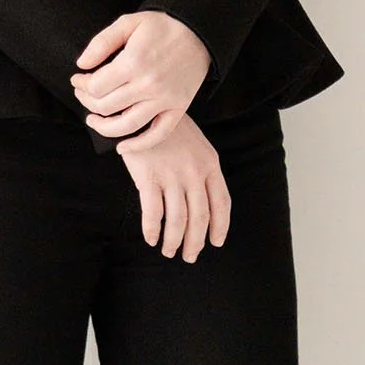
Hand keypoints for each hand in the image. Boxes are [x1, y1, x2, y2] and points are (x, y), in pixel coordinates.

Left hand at [71, 10, 209, 149]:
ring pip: (126, 126)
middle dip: (87, 101)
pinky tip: (122, 147)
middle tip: (83, 94)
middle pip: (106, 106)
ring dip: (103, 127)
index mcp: (134, 63)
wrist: (200, 32)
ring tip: (92, 120)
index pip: (96, 87)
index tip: (78, 79)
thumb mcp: (128, 22)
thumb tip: (81, 64)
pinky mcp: (178, 108)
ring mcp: (165, 99)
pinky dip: (139, 145)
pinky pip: (157, 134)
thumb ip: (101, 43)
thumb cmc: (162, 26)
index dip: (82, 85)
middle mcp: (149, 85)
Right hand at [117, 115, 229, 261]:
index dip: (220, 227)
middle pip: (199, 217)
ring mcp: (171, 176)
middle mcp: (194, 173)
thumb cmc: (168, 127)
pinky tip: (151, 238)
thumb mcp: (196, 144)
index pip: (221, 203)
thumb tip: (201, 200)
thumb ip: (202, 170)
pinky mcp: (148, 178)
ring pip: (177, 220)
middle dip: (195, 242)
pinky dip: (152, 229)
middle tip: (189, 256)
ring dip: (173, 240)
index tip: (215, 242)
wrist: (142, 108)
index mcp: (210, 164)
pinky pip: (153, 212)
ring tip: (169, 251)